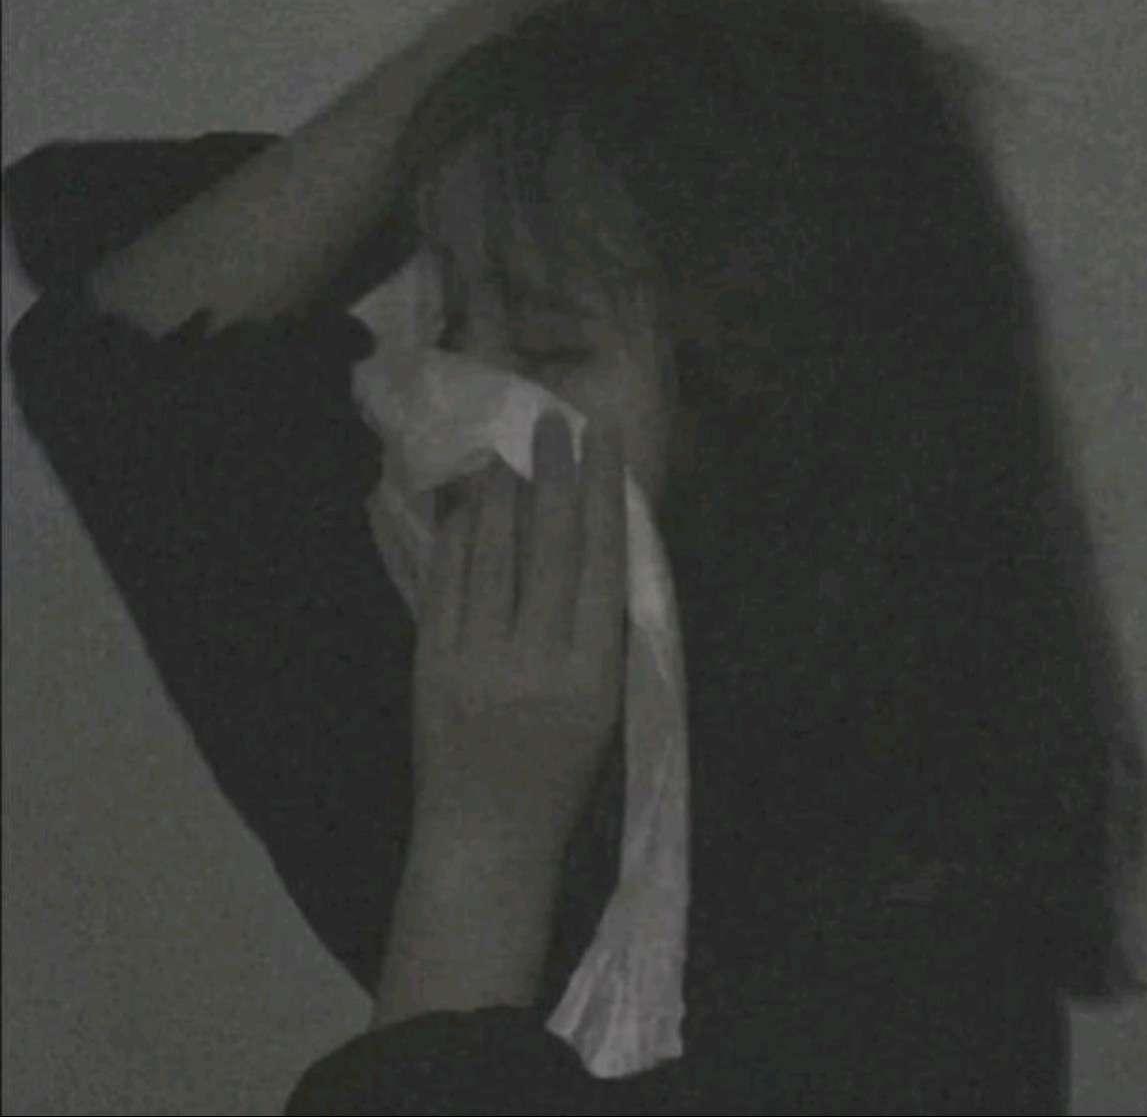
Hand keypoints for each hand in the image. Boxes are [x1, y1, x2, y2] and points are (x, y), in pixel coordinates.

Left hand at [410, 414, 627, 845]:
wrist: (486, 836)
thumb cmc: (563, 777)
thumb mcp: (606, 708)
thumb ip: (603, 631)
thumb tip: (595, 544)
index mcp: (591, 675)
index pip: (600, 562)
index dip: (604, 493)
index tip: (604, 441)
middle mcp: (533, 660)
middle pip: (547, 546)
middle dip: (553, 477)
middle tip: (554, 422)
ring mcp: (474, 659)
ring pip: (490, 555)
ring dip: (501, 494)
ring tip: (509, 448)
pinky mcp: (429, 662)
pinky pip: (445, 582)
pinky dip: (457, 535)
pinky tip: (467, 501)